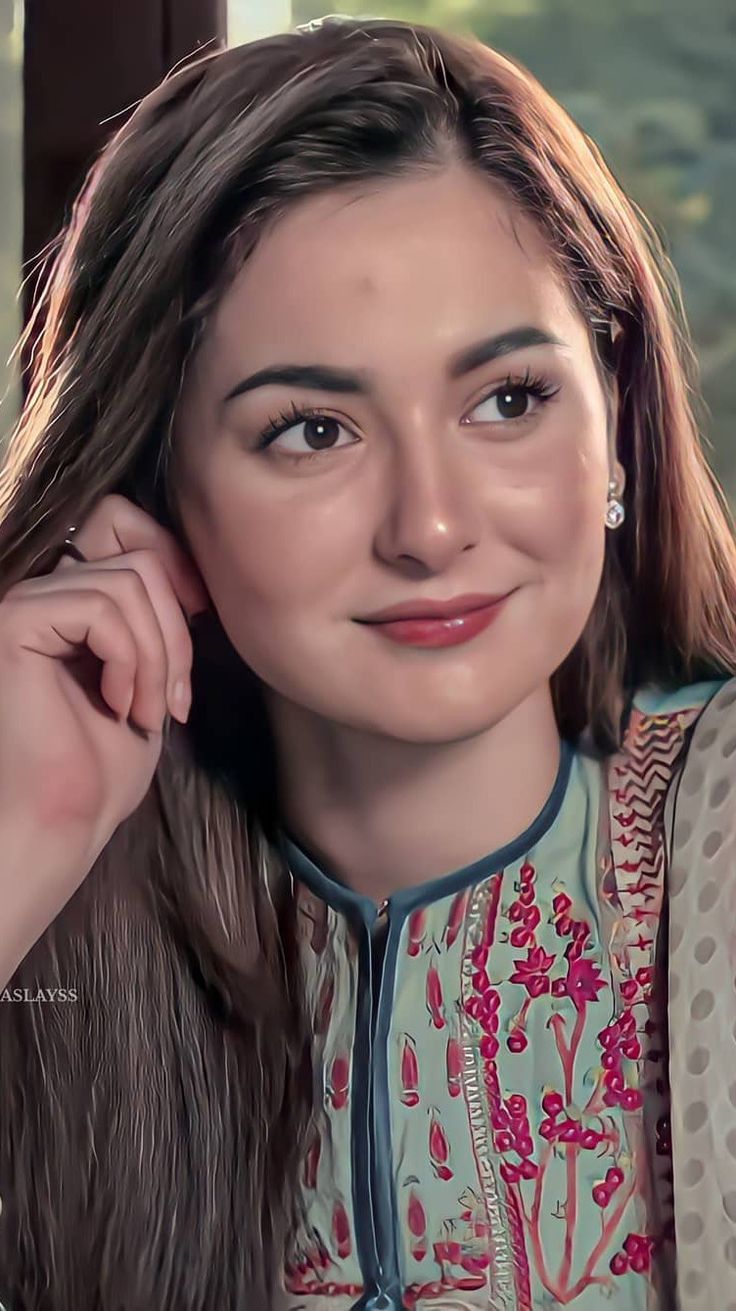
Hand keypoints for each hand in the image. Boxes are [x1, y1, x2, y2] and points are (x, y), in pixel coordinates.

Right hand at [0, 493, 209, 980]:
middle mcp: (40, 589)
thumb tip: (192, 572)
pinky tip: (116, 706)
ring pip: (128, 582)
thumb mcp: (149, 674)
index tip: (201, 620)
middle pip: (137, 556)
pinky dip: (128, 659)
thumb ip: (157, 616)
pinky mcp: (15, 620)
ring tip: (144, 712)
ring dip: (155, 656)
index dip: (174, 562)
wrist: (63, 819)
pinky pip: (100, 608)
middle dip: (175, 631)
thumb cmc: (102, 764)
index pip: (122, 520)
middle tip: (173, 702)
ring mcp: (24, 601)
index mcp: (68, 596)